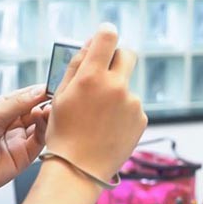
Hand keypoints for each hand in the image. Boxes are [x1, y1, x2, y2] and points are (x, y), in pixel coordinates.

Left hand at [0, 85, 49, 203]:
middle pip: (38, 110)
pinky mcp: (25, 157)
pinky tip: (45, 121)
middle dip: (47, 103)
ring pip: (42, 125)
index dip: (41, 91)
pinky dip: (46, 131)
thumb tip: (39, 90)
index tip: (54, 86)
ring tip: (49, 110)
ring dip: (48, 116)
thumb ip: (17, 104)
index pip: (28, 96)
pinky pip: (41, 142)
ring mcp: (20, 140)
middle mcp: (13, 124)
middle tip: (55, 98)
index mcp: (3, 109)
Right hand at [44, 23, 147, 182]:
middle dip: (117, 58)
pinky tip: (108, 128)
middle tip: (104, 73)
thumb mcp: (61, 95)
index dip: (106, 34)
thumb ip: (77, 64)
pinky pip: (132, 107)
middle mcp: (116, 86)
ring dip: (116, 93)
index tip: (104, 36)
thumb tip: (91, 42)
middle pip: (127, 55)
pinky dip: (122, 112)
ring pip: (126, 86)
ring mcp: (132, 103)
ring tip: (97, 118)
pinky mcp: (142, 118)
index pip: (108, 38)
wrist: (79, 169)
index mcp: (92, 77)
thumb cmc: (64, 131)